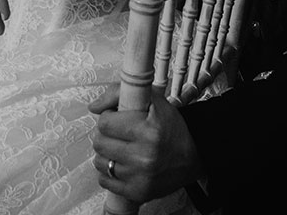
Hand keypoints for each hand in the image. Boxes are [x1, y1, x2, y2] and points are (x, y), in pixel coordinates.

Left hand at [89, 84, 204, 201]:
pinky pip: (105, 181)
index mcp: (149, 130)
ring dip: (107, 153)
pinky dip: (110, 172)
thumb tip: (94, 106)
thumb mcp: (154, 102)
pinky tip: (123, 164)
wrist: (192, 158)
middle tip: (119, 133)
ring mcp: (140, 177)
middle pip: (100, 142)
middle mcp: (144, 155)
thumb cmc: (172, 129)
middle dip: (106, 135)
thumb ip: (121, 93)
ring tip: (122, 148)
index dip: (109, 117)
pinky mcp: (137, 192)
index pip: (105, 123)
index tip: (118, 118)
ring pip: (100, 161)